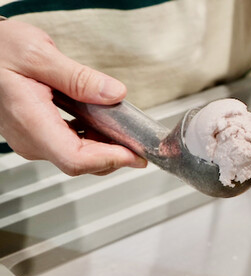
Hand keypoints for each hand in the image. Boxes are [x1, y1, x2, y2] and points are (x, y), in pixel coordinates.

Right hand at [0, 19, 144, 175]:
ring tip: (123, 128)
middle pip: (80, 162)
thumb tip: (113, 94)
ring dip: (104, 147)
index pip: (75, 159)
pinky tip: (101, 123)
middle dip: (113, 154)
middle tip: (138, 140)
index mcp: (30, 120)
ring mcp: (31, 139)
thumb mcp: (38, 53)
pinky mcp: (34, 135)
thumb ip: (78, 77)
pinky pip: (69, 147)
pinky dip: (91, 139)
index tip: (135, 153)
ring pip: (76, 157)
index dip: (110, 159)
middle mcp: (29, 138)